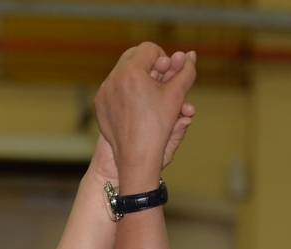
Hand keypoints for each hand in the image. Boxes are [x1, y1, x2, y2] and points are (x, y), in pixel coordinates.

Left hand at [94, 42, 196, 184]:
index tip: (169, 74)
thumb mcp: (176, 97)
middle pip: (133, 56)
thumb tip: (191, 55)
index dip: (163, 58)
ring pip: (122, 71)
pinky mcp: (100, 104)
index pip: (149, 49)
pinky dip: (125, 90)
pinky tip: (136, 103)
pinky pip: (113, 87)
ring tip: (149, 92)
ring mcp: (104, 91)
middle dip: (149, 65)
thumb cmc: (158, 127)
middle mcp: (113, 78)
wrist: (136, 157)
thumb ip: (186, 72)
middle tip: (160, 80)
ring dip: (136, 76)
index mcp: (131, 71)